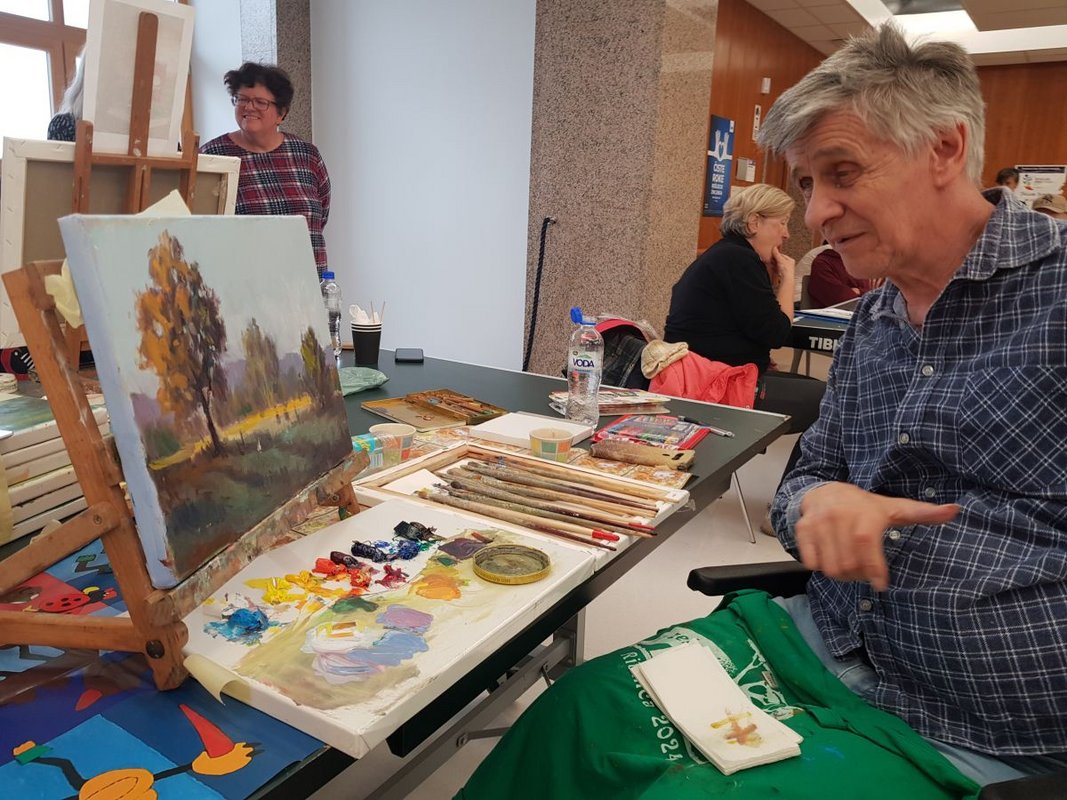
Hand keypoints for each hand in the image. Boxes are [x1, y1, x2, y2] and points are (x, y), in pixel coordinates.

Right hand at [770, 247, 794, 281]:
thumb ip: (777, 254)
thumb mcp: (781, 260)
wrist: (786, 279)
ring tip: (769, 262)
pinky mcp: (782, 274)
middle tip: (770, 258)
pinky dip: (774, 268)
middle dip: (775, 259)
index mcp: (791, 260)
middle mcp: (789, 265)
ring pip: (778, 265)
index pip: (782, 255)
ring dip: (773, 264)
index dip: (777, 254)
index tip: (772, 254)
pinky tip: (771, 267)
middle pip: (780, 260)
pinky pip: (777, 269)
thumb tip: (774, 247)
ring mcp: (785, 270)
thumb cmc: (786, 270)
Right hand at [795, 483, 958, 590]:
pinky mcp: (803, 529)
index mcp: (864, 513)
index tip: (881, 584)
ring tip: (848, 565)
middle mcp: (839, 516)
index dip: (873, 569)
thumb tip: (955, 510)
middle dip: (858, 575)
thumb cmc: (863, 506)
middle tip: (864, 570)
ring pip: (829, 567)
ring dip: (841, 574)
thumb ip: (924, 513)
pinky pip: (811, 562)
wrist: (824, 491)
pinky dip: (821, 566)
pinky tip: (830, 557)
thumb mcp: (893, 508)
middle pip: (848, 564)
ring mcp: (818, 523)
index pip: (866, 545)